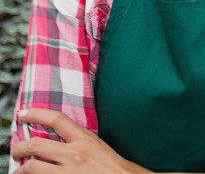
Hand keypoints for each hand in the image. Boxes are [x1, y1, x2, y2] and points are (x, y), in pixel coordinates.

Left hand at [12, 108, 150, 172]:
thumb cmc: (111, 165)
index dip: (36, 113)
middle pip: (36, 144)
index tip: (23, 113)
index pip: (57, 119)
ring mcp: (68, 172)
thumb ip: (78, 140)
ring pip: (31, 166)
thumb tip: (55, 136)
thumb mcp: (96, 145)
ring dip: (20, 169)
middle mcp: (75, 154)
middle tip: (17, 151)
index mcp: (84, 139)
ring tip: (20, 169)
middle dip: (19, 148)